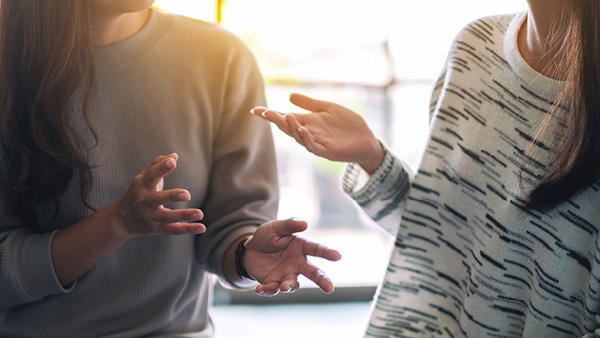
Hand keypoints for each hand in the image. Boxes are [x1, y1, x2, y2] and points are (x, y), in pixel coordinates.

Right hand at [114, 153, 204, 237]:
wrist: (122, 220)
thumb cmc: (138, 193)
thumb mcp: (143, 179)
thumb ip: (157, 166)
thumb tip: (174, 155)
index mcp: (142, 186)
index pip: (151, 176)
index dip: (161, 168)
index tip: (172, 161)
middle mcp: (145, 202)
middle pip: (157, 199)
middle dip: (171, 196)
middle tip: (187, 194)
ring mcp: (151, 217)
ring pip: (167, 217)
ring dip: (184, 215)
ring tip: (200, 213)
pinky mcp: (157, 228)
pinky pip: (173, 230)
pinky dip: (187, 229)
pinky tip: (202, 227)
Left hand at [243, 218, 341, 296]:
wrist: (250, 250)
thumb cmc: (267, 237)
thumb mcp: (275, 227)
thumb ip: (289, 225)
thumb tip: (304, 223)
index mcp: (301, 247)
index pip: (317, 250)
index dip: (327, 253)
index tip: (337, 256)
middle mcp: (297, 263)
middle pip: (313, 273)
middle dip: (322, 280)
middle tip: (330, 288)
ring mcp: (286, 275)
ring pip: (293, 284)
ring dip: (290, 286)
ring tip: (285, 287)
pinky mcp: (273, 283)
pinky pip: (272, 289)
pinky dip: (267, 290)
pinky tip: (259, 289)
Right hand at [251, 93, 383, 173]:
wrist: (367, 140)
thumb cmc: (348, 125)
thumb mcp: (328, 109)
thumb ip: (310, 104)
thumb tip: (289, 96)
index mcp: (308, 122)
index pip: (285, 118)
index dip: (271, 115)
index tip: (255, 110)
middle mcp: (309, 133)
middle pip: (288, 128)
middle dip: (276, 120)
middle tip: (264, 113)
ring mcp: (318, 143)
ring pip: (299, 137)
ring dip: (291, 128)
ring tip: (286, 115)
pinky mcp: (328, 152)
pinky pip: (314, 147)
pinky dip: (307, 139)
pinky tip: (302, 130)